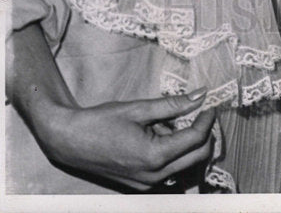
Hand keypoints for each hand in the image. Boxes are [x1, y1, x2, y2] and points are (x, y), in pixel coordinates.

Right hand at [7, 23, 214, 191]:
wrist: (71, 141)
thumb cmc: (103, 121)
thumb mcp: (139, 108)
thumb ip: (173, 104)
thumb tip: (201, 94)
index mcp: (154, 156)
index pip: (196, 139)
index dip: (207, 119)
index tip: (209, 104)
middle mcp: (154, 177)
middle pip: (197, 157)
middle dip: (205, 134)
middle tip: (202, 112)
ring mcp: (148, 185)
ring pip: (186, 167)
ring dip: (191, 146)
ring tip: (178, 123)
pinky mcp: (142, 186)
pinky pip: (170, 172)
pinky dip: (175, 155)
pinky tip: (163, 136)